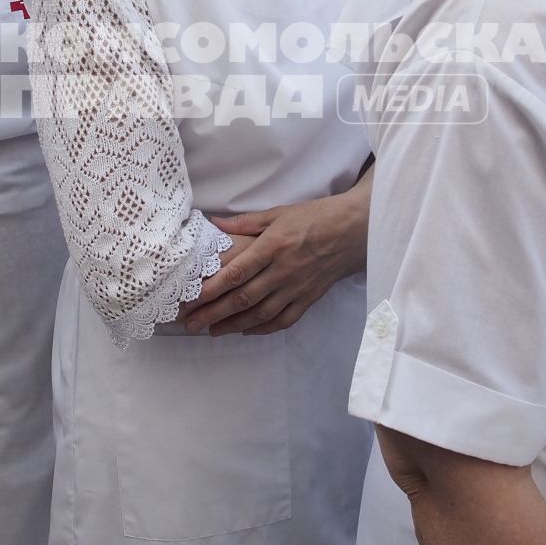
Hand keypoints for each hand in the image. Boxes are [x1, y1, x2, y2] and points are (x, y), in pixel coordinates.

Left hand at [182, 189, 369, 335]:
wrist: (354, 230)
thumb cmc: (314, 217)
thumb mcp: (278, 213)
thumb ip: (245, 222)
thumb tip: (215, 223)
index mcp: (273, 246)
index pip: (236, 273)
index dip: (212, 288)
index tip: (192, 300)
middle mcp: (283, 270)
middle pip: (243, 298)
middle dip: (214, 313)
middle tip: (191, 324)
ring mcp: (297, 287)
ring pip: (261, 313)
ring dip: (234, 325)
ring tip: (212, 331)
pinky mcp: (310, 298)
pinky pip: (285, 319)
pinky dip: (264, 328)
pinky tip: (247, 330)